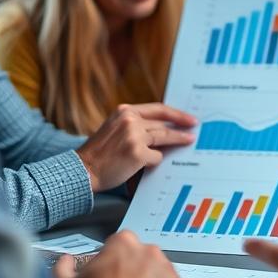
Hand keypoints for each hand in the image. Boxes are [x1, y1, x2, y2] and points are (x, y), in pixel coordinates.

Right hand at [76, 103, 196, 192]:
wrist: (83, 170)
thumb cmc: (99, 153)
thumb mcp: (114, 129)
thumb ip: (135, 125)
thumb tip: (163, 128)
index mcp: (124, 111)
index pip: (157, 108)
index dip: (175, 113)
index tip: (188, 118)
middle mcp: (130, 120)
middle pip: (163, 124)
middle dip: (180, 128)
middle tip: (194, 130)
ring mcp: (134, 136)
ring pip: (164, 138)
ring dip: (177, 141)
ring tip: (189, 141)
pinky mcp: (137, 153)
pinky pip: (157, 156)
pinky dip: (153, 162)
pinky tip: (144, 166)